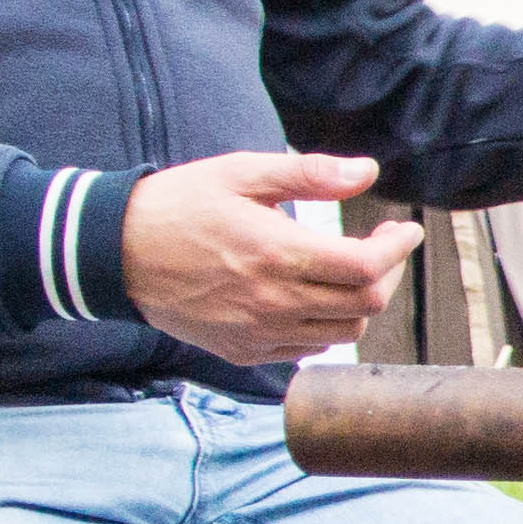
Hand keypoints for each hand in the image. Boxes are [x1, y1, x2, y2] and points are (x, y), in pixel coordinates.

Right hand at [122, 153, 419, 361]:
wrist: (116, 253)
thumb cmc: (180, 204)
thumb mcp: (241, 173)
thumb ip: (309, 174)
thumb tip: (367, 172)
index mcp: (276, 254)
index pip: (366, 268)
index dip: (397, 250)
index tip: (406, 230)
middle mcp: (272, 302)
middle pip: (364, 304)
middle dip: (386, 273)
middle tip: (382, 245)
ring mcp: (257, 333)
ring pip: (342, 332)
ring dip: (360, 302)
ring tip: (352, 270)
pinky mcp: (243, 351)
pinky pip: (308, 350)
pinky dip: (327, 326)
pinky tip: (317, 297)